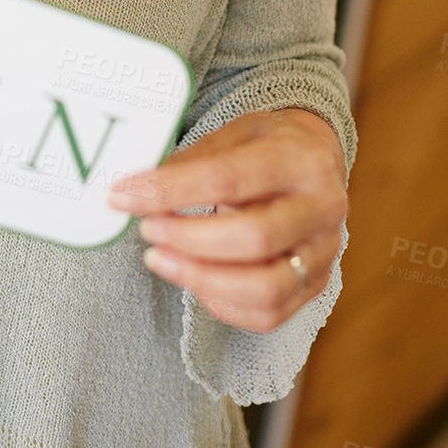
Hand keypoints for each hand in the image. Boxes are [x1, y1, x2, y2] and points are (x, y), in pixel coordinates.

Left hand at [106, 108, 347, 331]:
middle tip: (146, 229)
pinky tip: (193, 278)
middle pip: (253, 238)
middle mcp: (321, 208)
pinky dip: (221, 304)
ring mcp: (323, 253)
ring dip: (200, 278)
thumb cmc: (268, 146)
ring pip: (265, 287)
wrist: (318, 162)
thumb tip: (135, 189)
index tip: (124, 195)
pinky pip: (268, 314)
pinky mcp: (315, 285)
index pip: (228, 179)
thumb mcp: (234, 133)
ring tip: (160, 258)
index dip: (170, 190)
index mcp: (300, 160)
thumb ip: (191, 162)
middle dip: (187, 239)